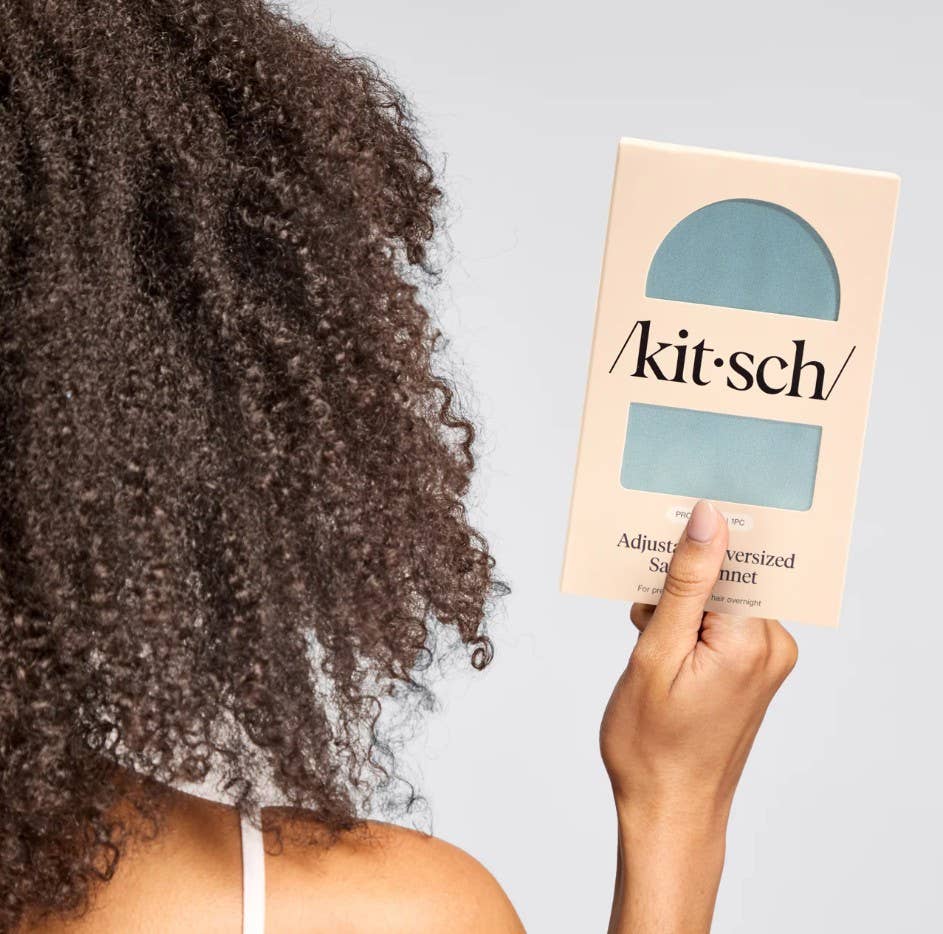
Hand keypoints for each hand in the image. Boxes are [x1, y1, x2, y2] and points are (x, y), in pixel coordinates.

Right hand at [601, 500, 797, 932]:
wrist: (669, 812)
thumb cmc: (653, 746)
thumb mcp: (657, 653)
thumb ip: (687, 583)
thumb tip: (709, 520)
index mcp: (754, 639)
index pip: (733, 558)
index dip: (692, 545)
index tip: (657, 542)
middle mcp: (773, 646)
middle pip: (727, 575)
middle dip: (679, 579)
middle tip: (642, 606)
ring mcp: (766, 660)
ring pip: (720, 598)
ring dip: (679, 604)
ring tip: (647, 637)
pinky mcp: (754, 670)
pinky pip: (722, 623)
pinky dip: (689, 624)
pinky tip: (660, 647)